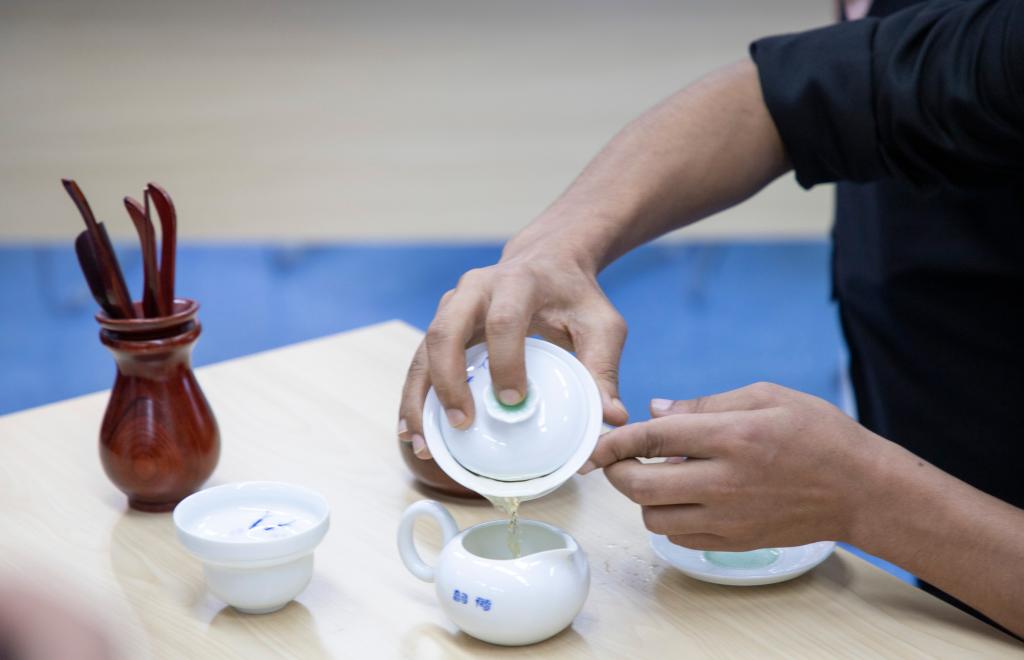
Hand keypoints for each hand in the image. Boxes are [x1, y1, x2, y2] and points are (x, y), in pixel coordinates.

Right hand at [398, 243, 629, 458]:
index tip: (514, 401)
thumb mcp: (601, 324)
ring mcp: (452, 304)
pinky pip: (419, 359)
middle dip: (448, 381)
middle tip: (462, 424)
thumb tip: (611, 417)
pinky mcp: (441, 322)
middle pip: (446, 331)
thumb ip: (604, 367)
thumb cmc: (575, 296)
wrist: (548, 261)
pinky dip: (414, 395)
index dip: (505, 361)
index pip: (503, 319)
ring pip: (424, 349)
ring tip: (423, 442)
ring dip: (419, 396)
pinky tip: (412, 431)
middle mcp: (475, 289)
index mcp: (518, 282)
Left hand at [580, 382, 882, 549]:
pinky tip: (682, 499)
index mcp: (732, 436)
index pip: (652, 438)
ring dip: (642, 497)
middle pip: (641, 485)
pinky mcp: (736, 542)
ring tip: (656, 476)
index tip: (600, 440)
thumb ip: (705, 405)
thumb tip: (655, 409)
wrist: (862, 489)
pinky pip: (680, 538)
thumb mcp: (766, 396)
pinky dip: (668, 520)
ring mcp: (730, 517)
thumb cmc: (818, 433)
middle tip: (617, 460)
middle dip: (615, 471)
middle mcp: (725, 481)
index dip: (616, 439)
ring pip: (654, 517)